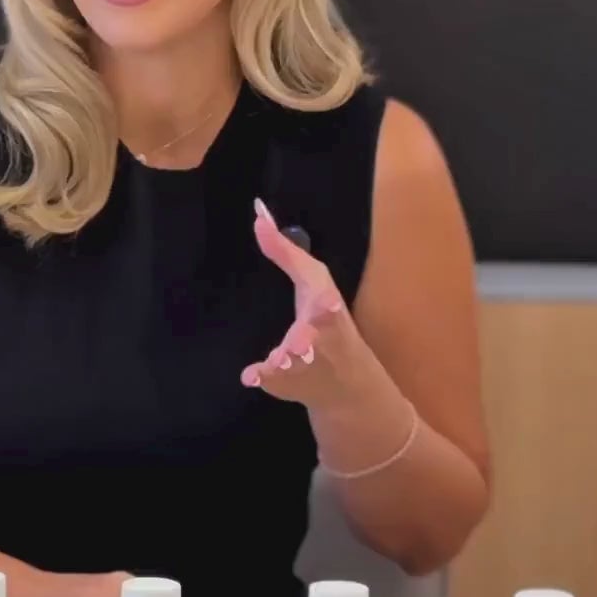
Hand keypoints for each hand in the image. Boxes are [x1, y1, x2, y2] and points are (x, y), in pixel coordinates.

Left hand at [240, 197, 364, 407]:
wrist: (347, 383)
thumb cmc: (325, 320)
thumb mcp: (312, 282)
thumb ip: (284, 252)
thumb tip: (258, 214)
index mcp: (326, 310)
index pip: (328, 304)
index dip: (327, 303)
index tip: (328, 302)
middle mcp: (319, 339)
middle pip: (314, 338)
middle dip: (307, 340)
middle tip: (300, 344)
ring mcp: (303, 365)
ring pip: (293, 365)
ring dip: (286, 362)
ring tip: (279, 362)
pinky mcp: (286, 383)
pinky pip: (272, 382)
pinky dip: (262, 379)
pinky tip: (250, 377)